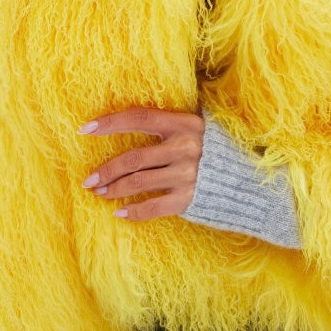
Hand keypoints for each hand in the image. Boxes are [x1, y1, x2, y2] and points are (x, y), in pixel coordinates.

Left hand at [78, 107, 203, 221]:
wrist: (245, 178)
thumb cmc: (213, 148)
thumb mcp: (195, 127)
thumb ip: (168, 124)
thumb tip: (127, 120)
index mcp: (184, 124)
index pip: (140, 118)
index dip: (111, 122)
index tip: (85, 129)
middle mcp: (185, 148)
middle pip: (134, 158)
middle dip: (106, 170)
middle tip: (88, 180)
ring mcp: (187, 175)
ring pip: (138, 182)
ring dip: (114, 189)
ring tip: (100, 192)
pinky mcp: (188, 199)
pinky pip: (153, 207)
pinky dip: (133, 211)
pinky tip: (119, 212)